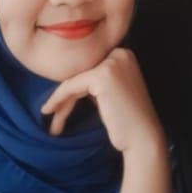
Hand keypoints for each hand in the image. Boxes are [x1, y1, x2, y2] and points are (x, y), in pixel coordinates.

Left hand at [41, 48, 171, 192]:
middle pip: (81, 74)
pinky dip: (57, 99)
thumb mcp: (113, 92)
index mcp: (124, 54)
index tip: (60, 105)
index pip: (90, 69)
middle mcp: (119, 53)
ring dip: (60, 102)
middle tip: (53, 114)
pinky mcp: (102, 76)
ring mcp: (112, 63)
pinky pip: (71, 86)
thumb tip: (68, 80)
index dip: (74, 88)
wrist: (143, 138)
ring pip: (74, 80)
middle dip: (66, 96)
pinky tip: (48, 111)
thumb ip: (96, 82)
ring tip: (53, 123)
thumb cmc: (128, 120)